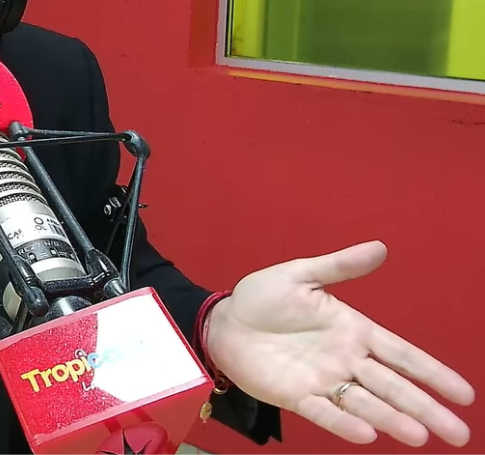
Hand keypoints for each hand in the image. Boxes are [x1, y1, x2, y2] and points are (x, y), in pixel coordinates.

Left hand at [206, 240, 474, 447]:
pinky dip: (342, 423)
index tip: (465, 394)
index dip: (433, 373)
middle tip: (459, 433)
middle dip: (426, 408)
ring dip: (390, 419)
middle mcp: (345, 360)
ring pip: (364, 403)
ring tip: (418, 436)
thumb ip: (340, 266)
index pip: (403, 355)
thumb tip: (380, 248)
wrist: (222, 320)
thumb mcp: (300, 275)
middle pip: (393, 386)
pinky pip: (322, 411)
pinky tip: (366, 434)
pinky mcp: (295, 395)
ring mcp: (322, 380)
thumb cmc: (262, 298)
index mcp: (353, 330)